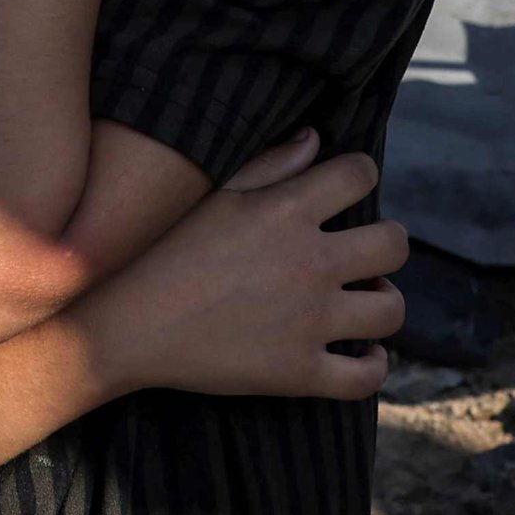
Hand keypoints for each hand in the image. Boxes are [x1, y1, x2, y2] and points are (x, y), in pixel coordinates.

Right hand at [67, 133, 407, 402]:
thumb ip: (269, 165)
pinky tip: (362, 352)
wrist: (121, 325)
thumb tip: (316, 138)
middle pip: (393, 245)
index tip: (350, 186)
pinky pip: (365, 376)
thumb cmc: (157, 248)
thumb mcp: (210, 193)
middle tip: (363, 252)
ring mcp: (309, 322)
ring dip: (383, 300)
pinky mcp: (300, 373)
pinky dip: (373, 365)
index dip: (361, 175)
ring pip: (390, 310)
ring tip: (363, 299)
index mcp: (285, 211)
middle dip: (386, 243)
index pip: (359, 175)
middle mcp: (309, 263)